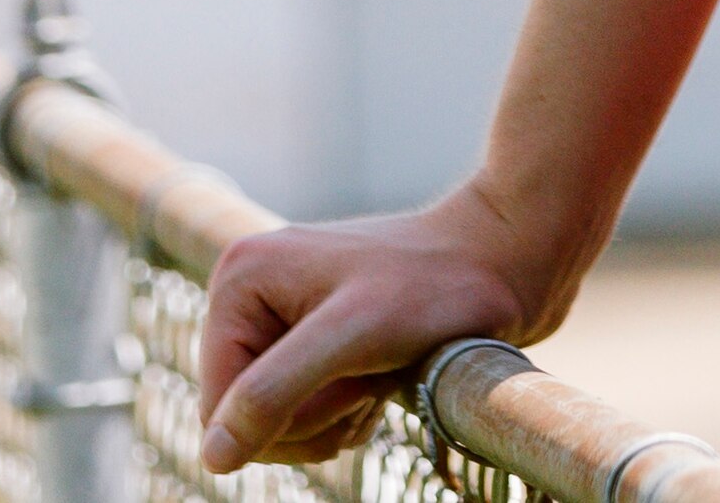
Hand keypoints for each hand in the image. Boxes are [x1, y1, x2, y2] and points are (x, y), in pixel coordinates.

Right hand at [192, 185, 557, 474]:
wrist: (508, 260)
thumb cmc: (435, 290)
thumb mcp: (350, 340)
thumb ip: (272, 394)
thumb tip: (211, 459)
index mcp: (240, 280)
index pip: (216, 405)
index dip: (280, 421)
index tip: (346, 382)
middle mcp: (254, 294)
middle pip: (246, 417)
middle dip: (314, 415)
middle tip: (369, 375)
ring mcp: (288, 317)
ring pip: (283, 422)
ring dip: (338, 414)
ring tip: (383, 369)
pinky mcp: (323, 338)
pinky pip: (313, 411)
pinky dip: (352, 408)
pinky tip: (387, 375)